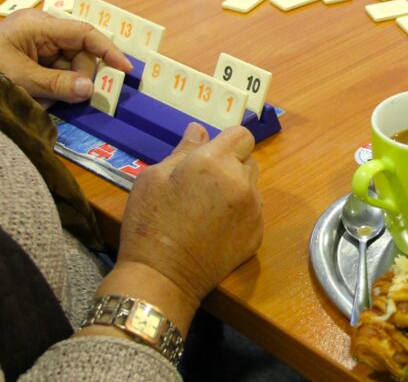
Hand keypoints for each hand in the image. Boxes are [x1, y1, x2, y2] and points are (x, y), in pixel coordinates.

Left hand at [0, 9, 131, 103]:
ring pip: (70, 63)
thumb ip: (58, 85)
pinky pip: (56, 69)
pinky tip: (40, 95)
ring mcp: (37, 41)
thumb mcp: (22, 80)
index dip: (107, 50)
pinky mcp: (32, 54)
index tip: (125, 69)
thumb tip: (90, 89)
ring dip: (65, 84)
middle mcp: (41, 29)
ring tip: (45, 99)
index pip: (84, 33)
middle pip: (79, 51)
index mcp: (39, 25)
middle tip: (72, 97)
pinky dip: (54, 85)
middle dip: (80, 75)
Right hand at [117, 125, 262, 304]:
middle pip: (248, 159)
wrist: (161, 277)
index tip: (208, 155)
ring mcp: (254, 210)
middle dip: (230, 164)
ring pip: (252, 185)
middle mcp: (242, 183)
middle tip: (202, 184)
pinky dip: (240, 213)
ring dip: (236, 188)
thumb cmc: (150, 223)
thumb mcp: (153, 177)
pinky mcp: (257, 235)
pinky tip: (215, 228)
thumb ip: (183, 150)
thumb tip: (199, 130)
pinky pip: (253, 211)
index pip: (242, 135)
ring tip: (207, 208)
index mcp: (216, 163)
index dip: (226, 141)